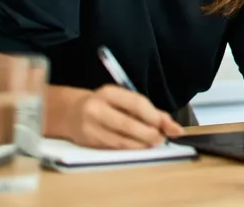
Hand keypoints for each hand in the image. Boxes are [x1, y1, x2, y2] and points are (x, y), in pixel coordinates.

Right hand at [66, 85, 182, 148]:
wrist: (70, 113)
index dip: (155, 117)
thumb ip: (149, 110)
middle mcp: (97, 108)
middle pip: (128, 124)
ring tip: (153, 144)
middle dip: (149, 134)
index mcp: (109, 92)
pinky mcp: (88, 142)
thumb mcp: (123, 100)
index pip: (137, 104)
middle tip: (162, 139)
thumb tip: (173, 127)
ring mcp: (90, 127)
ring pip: (121, 140)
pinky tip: (138, 148)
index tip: (170, 127)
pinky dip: (129, 150)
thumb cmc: (105, 105)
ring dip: (141, 145)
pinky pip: (113, 148)